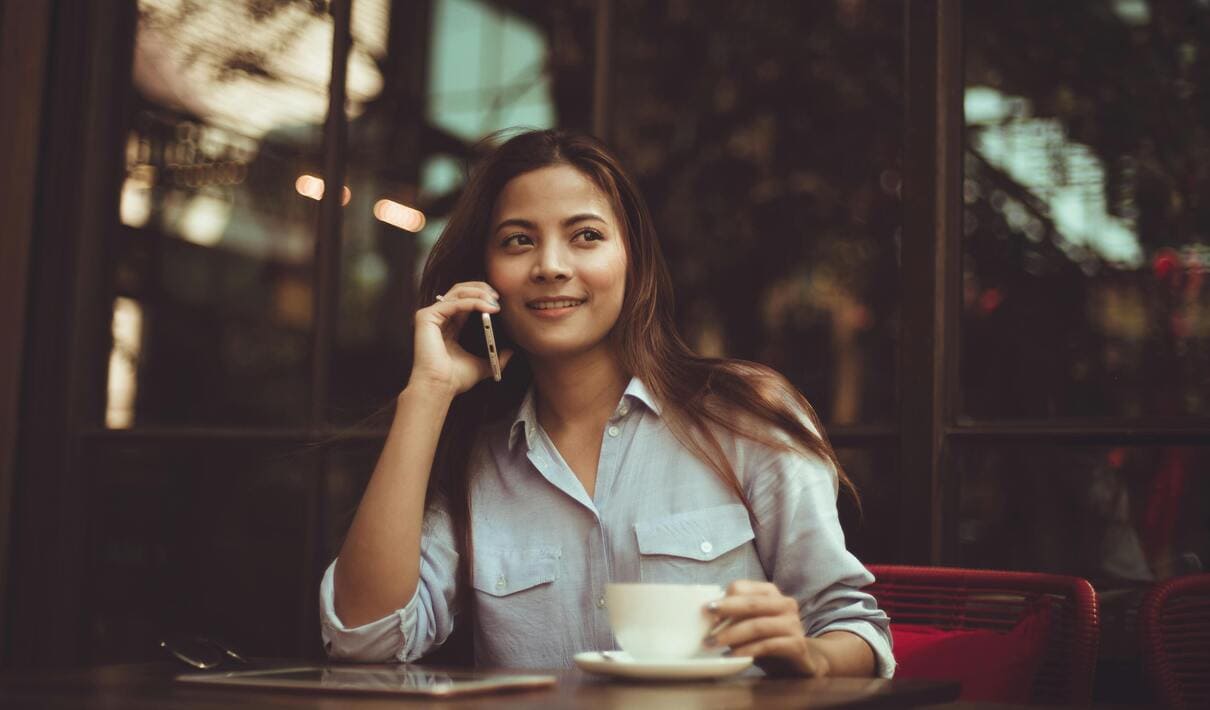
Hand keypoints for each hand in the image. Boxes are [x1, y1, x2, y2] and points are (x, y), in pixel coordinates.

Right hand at [407, 281, 513, 395]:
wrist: (440, 387)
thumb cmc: (454, 379)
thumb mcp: (482, 365)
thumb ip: (495, 357)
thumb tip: (511, 352)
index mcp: (449, 325)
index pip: (465, 300)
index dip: (482, 296)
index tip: (499, 301)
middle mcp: (438, 317)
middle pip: (460, 290)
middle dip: (481, 289)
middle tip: (498, 296)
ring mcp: (431, 316)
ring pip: (457, 292)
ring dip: (479, 293)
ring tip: (495, 302)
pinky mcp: (426, 317)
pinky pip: (454, 303)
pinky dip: (473, 302)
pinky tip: (487, 308)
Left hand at [704, 580, 829, 677]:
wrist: (799, 662)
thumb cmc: (768, 640)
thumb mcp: (749, 624)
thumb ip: (734, 616)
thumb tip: (706, 616)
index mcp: (770, 593)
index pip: (742, 587)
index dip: (723, 598)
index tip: (706, 611)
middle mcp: (785, 604)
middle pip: (751, 604)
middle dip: (726, 612)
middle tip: (706, 625)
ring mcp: (794, 624)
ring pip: (758, 626)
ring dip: (732, 635)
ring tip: (713, 644)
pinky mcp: (797, 645)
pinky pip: (768, 645)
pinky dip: (747, 650)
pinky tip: (732, 656)